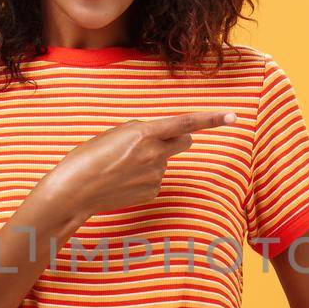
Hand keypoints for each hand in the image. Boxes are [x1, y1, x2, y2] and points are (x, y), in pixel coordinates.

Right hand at [40, 110, 237, 220]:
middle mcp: (155, 154)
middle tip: (156, 142)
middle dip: (179, 138)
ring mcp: (155, 175)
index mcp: (145, 133)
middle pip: (185, 141)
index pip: (186, 123)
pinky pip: (155, 179)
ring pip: (164, 161)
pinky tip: (123, 180)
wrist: (75, 189)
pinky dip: (144, 177)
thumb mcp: (116, 133)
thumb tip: (160, 139)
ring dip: (151, 160)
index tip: (233, 115)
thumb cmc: (89, 156)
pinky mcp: (152, 192)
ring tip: (122, 165)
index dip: (212, 118)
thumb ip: (143, 131)